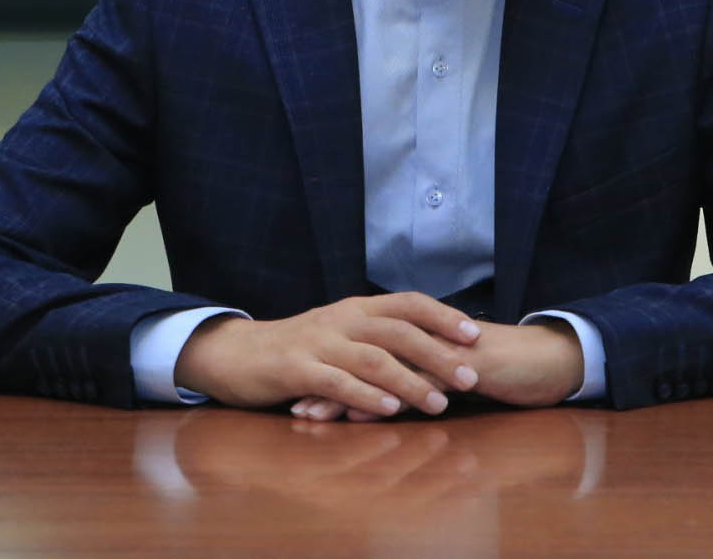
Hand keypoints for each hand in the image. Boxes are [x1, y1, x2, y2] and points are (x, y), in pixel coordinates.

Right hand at [173, 293, 481, 417]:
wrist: (237, 354)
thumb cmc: (298, 349)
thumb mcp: (340, 333)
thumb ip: (376, 338)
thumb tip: (428, 349)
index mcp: (355, 308)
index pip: (407, 303)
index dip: (442, 316)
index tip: (475, 334)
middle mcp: (341, 319)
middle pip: (398, 332)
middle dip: (438, 354)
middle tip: (470, 377)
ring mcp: (318, 343)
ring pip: (373, 359)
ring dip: (410, 381)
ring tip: (439, 403)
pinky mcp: (297, 369)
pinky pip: (337, 382)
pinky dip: (366, 395)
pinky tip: (389, 410)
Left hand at [293, 318, 583, 421]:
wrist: (547, 358)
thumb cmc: (499, 365)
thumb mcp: (452, 366)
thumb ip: (421, 368)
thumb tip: (388, 384)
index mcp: (419, 332)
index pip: (364, 345)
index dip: (332, 364)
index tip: (299, 385)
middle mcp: (424, 335)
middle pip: (362, 354)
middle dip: (326, 379)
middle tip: (293, 402)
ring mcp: (441, 349)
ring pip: (382, 367)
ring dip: (345, 393)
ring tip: (313, 414)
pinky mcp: (461, 366)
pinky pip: (416, 383)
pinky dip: (386, 400)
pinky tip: (361, 414)